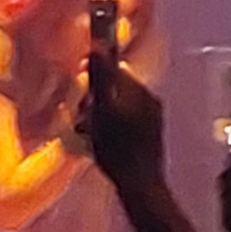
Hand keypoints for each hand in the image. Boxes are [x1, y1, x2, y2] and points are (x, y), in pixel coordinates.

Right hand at [84, 60, 165, 195]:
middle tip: (81, 115)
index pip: (115, 70)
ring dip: (99, 116)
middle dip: (94, 99)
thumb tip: (98, 45)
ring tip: (87, 133)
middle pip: (115, 89)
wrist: (140, 187)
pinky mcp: (148, 139)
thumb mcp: (104, 109)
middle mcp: (150, 102)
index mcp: (141, 92)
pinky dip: (108, 129)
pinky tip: (98, 144)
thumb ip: (102, 76)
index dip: (94, 74)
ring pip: (117, 108)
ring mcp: (151, 121)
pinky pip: (124, 124)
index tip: (79, 85)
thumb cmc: (118, 149)